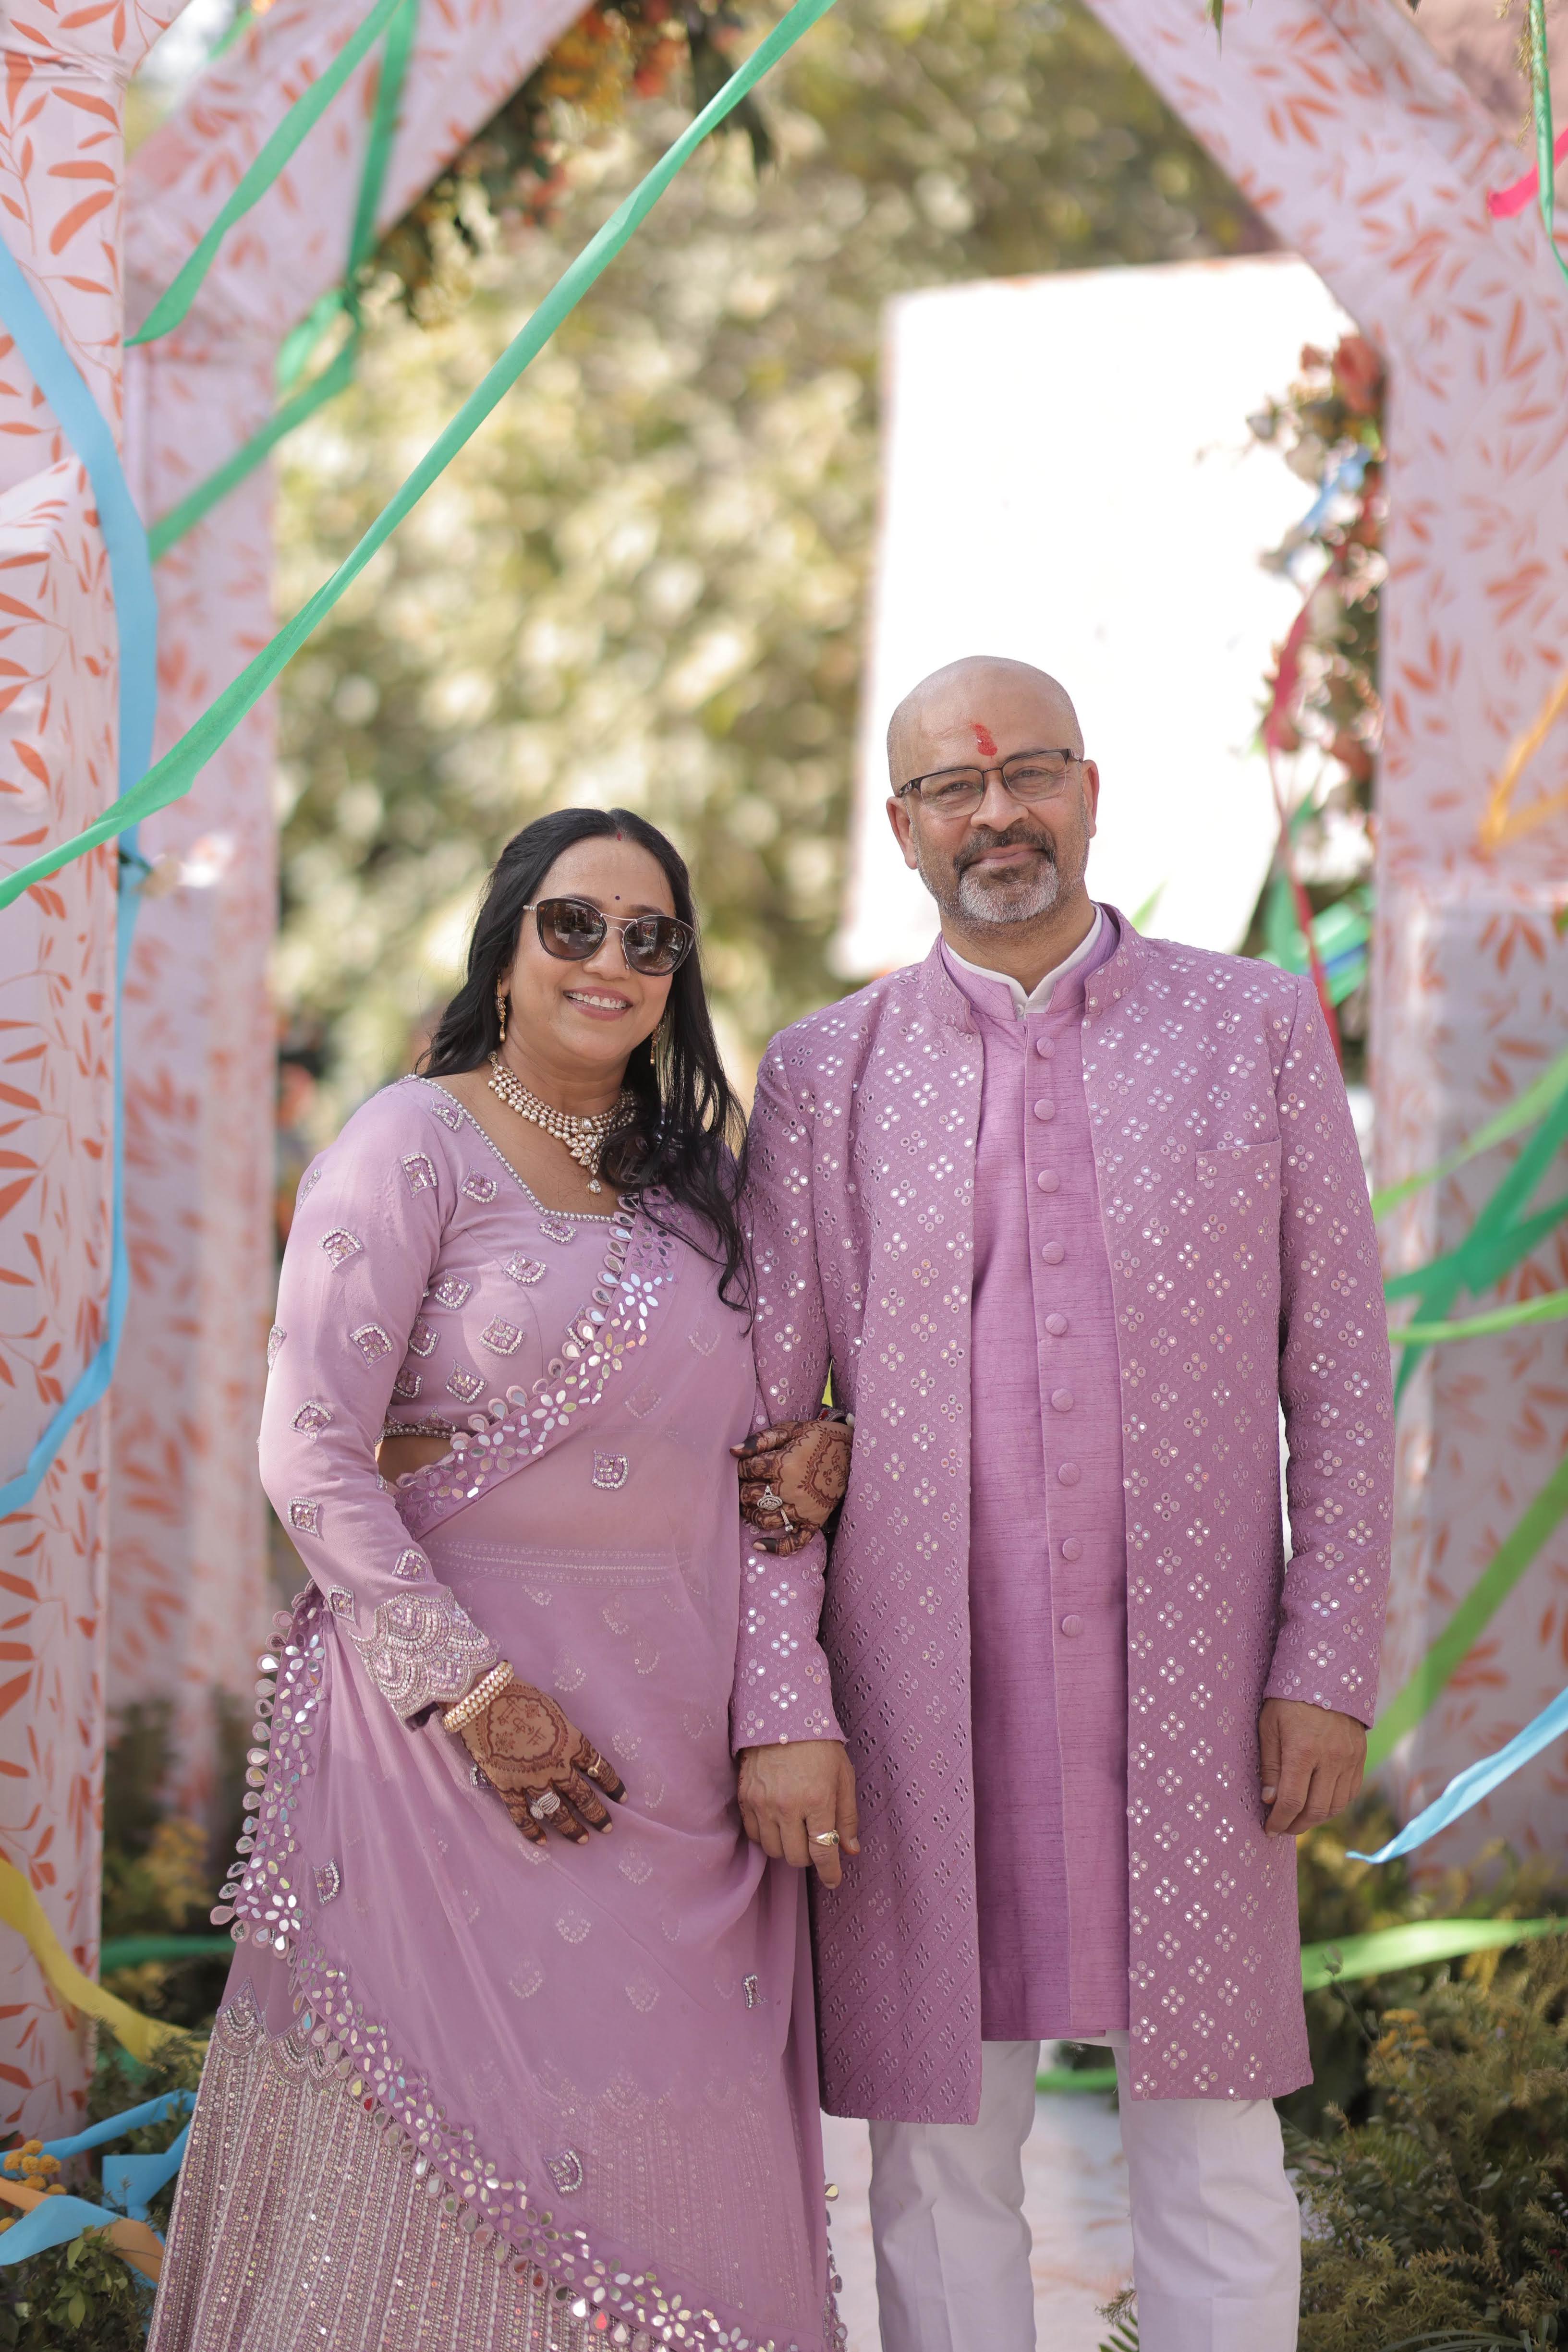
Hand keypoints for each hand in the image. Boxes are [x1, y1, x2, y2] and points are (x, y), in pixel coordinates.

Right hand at [454, 1678, 626, 1846]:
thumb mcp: (553, 1709)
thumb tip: (567, 1743)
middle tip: (608, 1828)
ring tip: (583, 1839)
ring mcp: (531, 1779)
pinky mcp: (507, 1786)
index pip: (600, 1768)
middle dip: (597, 1814)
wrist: (483, 1699)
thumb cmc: (520, 1695)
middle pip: (583, 1796)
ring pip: (557, 1811)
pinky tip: (541, 1842)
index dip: (613, 1785)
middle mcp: (556, 1765)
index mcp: (571, 1742)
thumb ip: (563, 1731)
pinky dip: (531, 1831)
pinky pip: (521, 1815)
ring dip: (572, 1828)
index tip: (622, 1798)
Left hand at [733, 1418, 851, 1555]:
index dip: (738, 1468)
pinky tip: (759, 1544)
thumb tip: (733, 1451)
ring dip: (750, 1514)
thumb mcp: (791, 1429)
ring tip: (748, 1506)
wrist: (854, 1452)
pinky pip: (794, 1542)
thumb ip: (761, 1439)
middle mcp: (791, 1489)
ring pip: (764, 1520)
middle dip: (740, 1491)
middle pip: (751, 1497)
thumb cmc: (819, 1437)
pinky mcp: (814, 1521)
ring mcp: (803, 1508)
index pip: (746, 1471)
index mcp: (783, 1464)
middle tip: (740, 1486)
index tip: (740, 1467)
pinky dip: (775, 1547)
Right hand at [737, 1739, 858, 1888]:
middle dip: (809, 1857)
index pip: (822, 1851)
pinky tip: (776, 1822)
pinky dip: (766, 1836)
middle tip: (815, 1842)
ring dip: (787, 1847)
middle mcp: (788, 1805)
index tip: (833, 1880)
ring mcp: (763, 1802)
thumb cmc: (820, 1746)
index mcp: (818, 1800)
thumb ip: (847, 1816)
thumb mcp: (843, 1777)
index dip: (830, 1872)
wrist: (783, 1716)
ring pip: (772, 1850)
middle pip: (795, 1857)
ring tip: (796, 1830)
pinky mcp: (746, 1797)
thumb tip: (850, 1850)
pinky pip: (753, 1834)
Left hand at [1257, 1697, 1365, 1835]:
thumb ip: (1270, 1765)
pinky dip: (1334, 1805)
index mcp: (1303, 1750)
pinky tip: (1319, 1804)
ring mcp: (1349, 1759)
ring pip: (1336, 1806)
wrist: (1327, 1674)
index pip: (1292, 1801)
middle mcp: (1330, 1759)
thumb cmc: (1289, 1699)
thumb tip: (1269, 1800)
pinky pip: (1350, 1793)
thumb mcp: (1269, 1726)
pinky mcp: (1359, 1757)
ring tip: (1298, 1819)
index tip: (1268, 1829)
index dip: (1279, 1821)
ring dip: (1316, 1819)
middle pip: (1316, 1810)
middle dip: (1296, 1825)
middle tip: (1282, 1828)